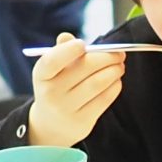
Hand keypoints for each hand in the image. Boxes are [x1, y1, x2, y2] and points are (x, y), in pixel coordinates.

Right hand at [25, 32, 125, 146]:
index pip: (52, 61)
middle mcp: (51, 93)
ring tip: (119, 66)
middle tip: (119, 53)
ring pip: (98, 83)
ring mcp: (66, 109)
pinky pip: (104, 99)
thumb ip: (61, 51)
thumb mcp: (53, 70)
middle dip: (107, 57)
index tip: (83, 44)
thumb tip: (66, 37)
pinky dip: (114, 86)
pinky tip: (116, 80)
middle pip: (84, 68)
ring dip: (114, 71)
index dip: (69, 50)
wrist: (51, 124)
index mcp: (42, 75)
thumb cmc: (56, 86)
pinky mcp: (82, 121)